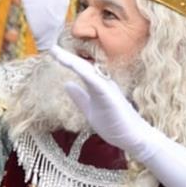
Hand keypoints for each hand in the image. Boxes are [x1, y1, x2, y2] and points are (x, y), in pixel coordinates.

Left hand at [49, 47, 185, 186]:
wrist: (133, 138)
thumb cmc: (115, 125)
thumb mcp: (90, 110)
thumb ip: (80, 97)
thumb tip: (66, 85)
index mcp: (99, 86)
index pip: (82, 70)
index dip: (68, 61)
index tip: (53, 51)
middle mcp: (104, 84)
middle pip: (84, 66)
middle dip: (67, 57)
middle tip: (51, 47)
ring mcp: (108, 89)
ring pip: (88, 71)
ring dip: (73, 62)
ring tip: (57, 54)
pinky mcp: (110, 97)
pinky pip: (96, 82)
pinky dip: (85, 73)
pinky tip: (74, 67)